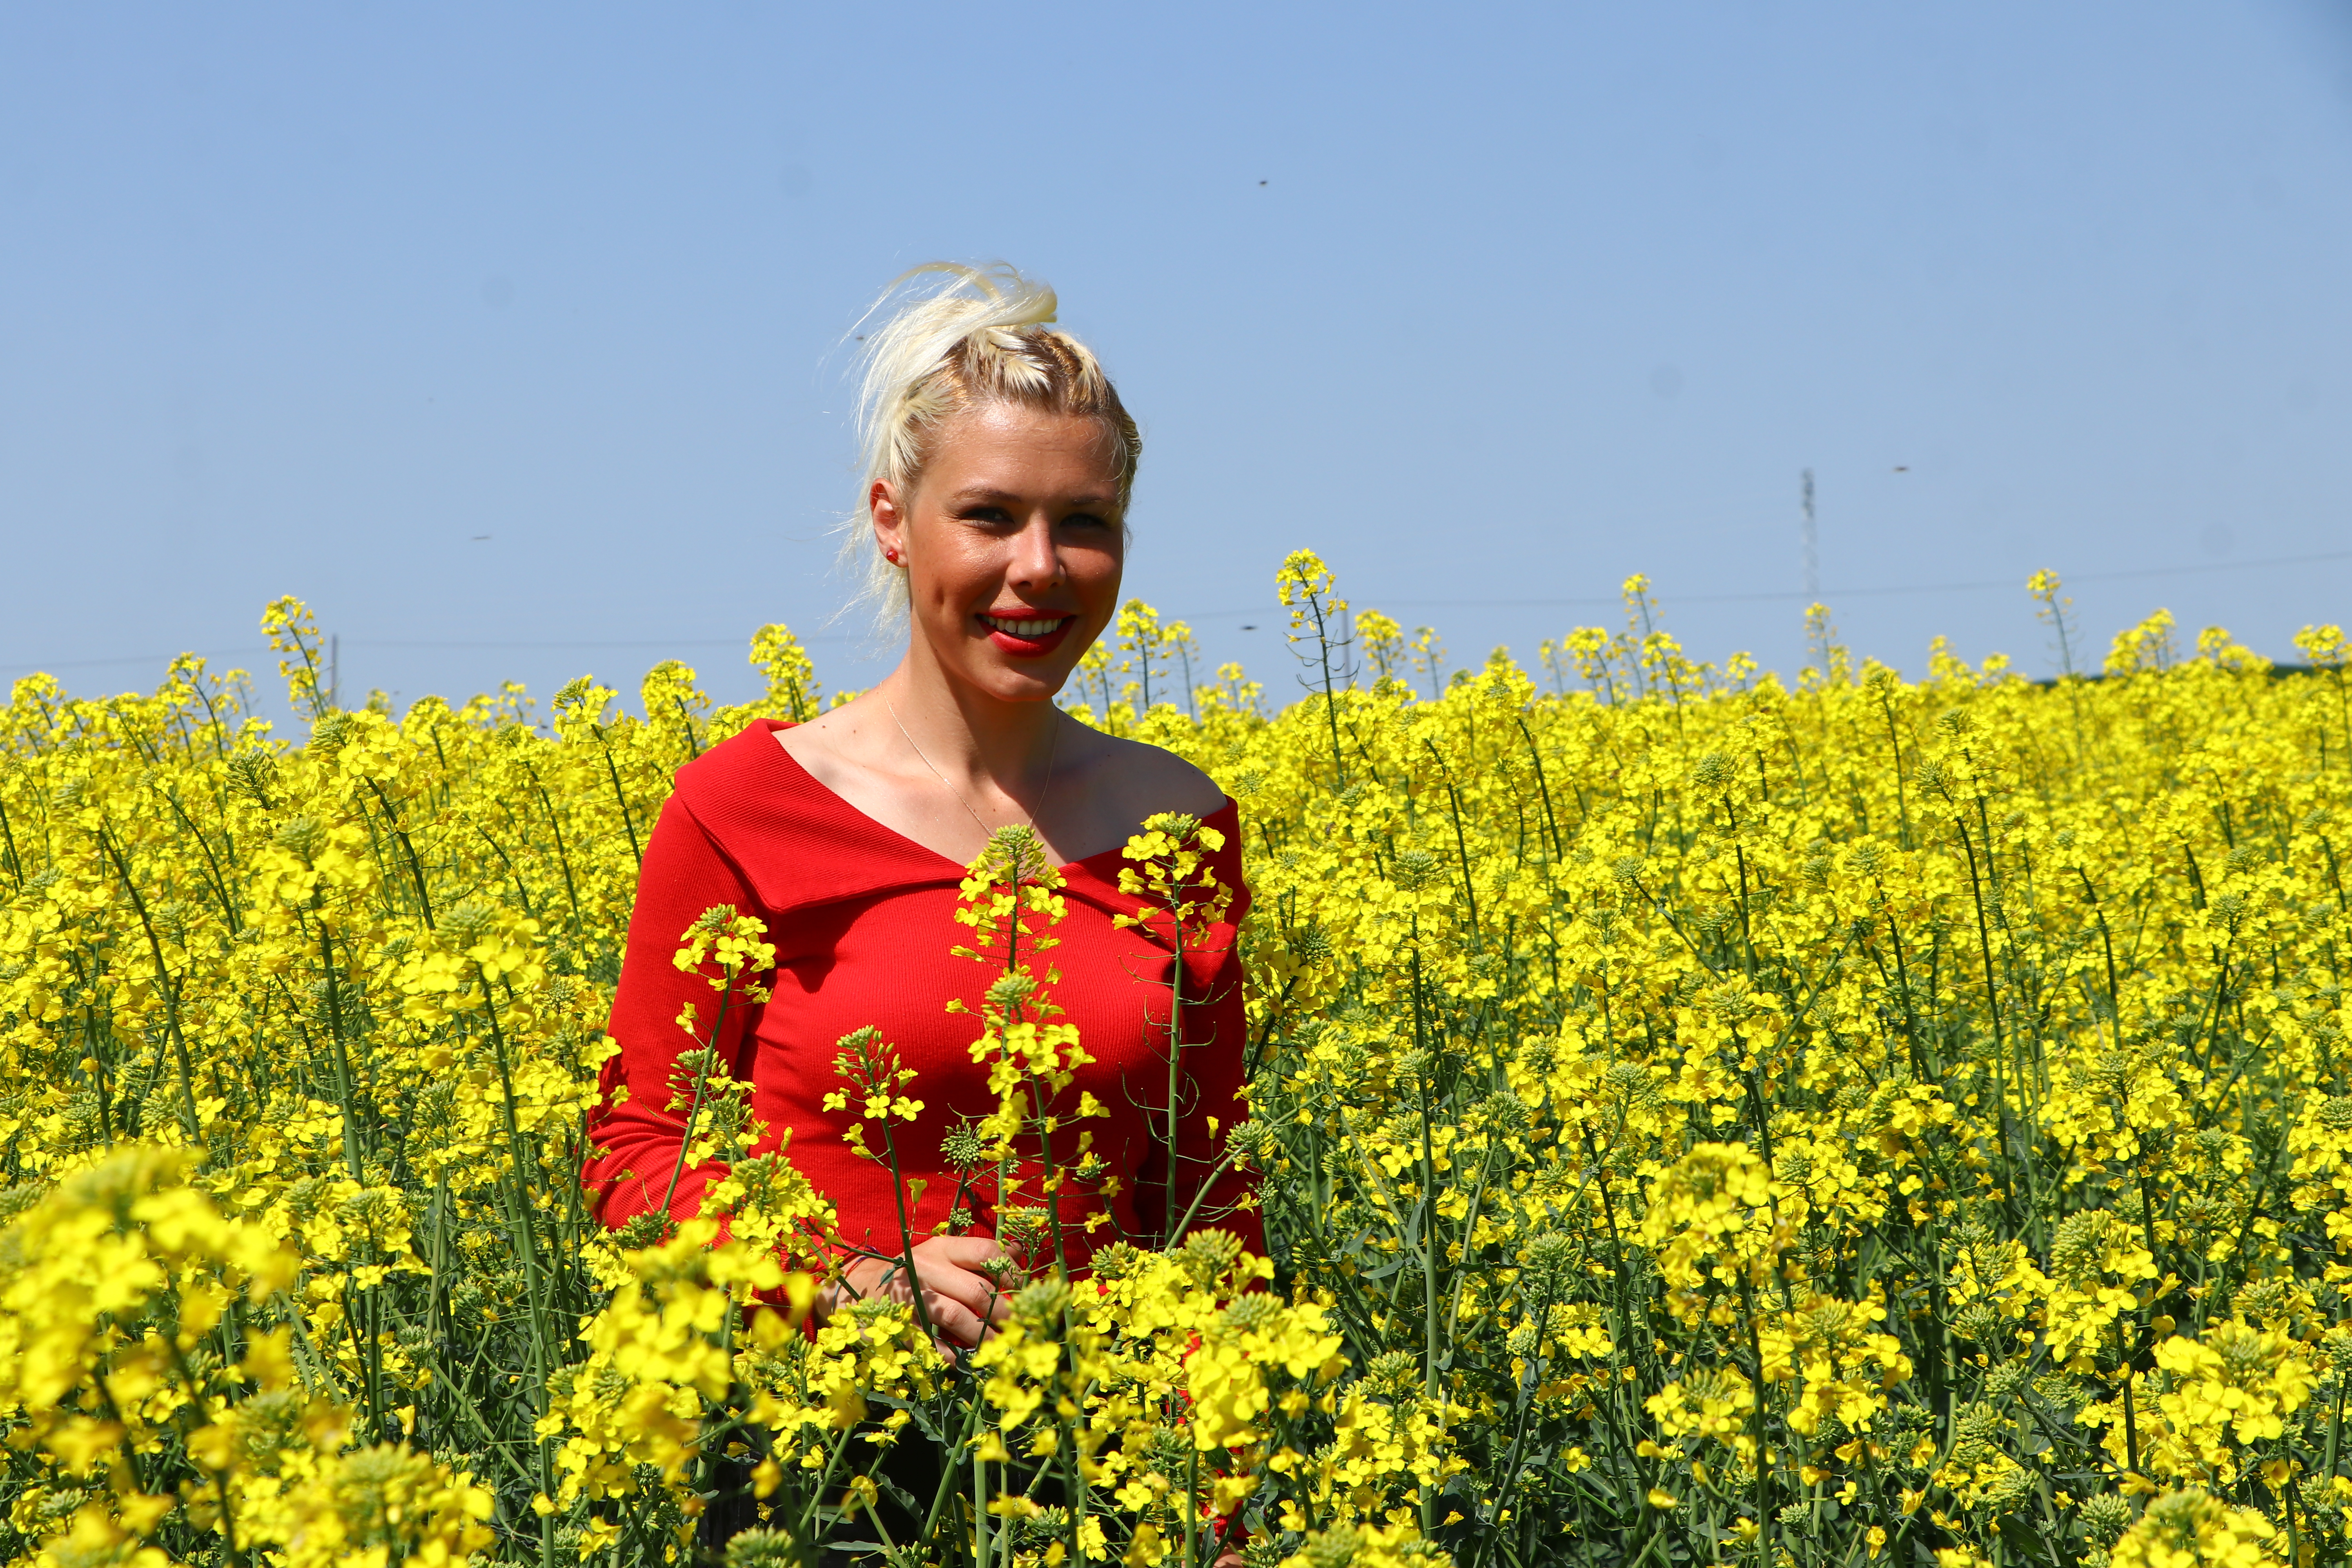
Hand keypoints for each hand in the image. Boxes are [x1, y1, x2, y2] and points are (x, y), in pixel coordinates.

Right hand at [822, 1235, 1012, 1347]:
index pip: (986, 1251)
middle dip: (1002, 1313)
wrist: (860, 1286)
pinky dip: (950, 1354)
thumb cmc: (915, 1271)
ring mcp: (911, 1296)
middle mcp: (927, 1267)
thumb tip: (1018, 1254)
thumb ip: (977, 1255)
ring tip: (997, 1348)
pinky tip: (963, 1360)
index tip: (1021, 1292)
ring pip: (956, 1316)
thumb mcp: (942, 1254)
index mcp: (942, 1247)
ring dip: (982, 1336)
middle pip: (976, 1290)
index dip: (1010, 1273)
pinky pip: (931, 1341)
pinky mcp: (898, 1322)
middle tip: (1016, 1329)